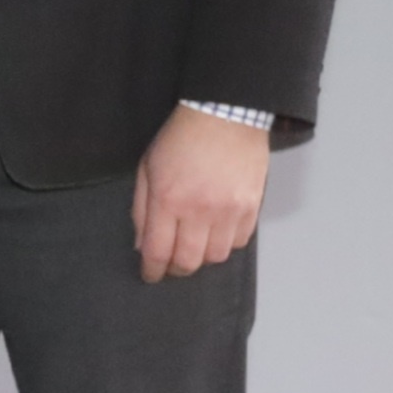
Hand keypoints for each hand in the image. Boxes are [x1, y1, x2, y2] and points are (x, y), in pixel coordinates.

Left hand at [131, 104, 270, 282]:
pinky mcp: (252, 207)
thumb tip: (141, 244)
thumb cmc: (179, 139)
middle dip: (176, 270)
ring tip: (194, 247)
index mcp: (167, 200)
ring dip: (202, 258)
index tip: (150, 275)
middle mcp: (199, 210)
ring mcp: (229, 210)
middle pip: (189, 261)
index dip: (152, 270)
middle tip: (171, 266)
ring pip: (216, 257)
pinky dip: (226, 245)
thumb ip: (140, 209)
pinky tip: (216, 234)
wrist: (225, 116)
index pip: (158, 251)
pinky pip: (239, 242)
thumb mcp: (147, 168)